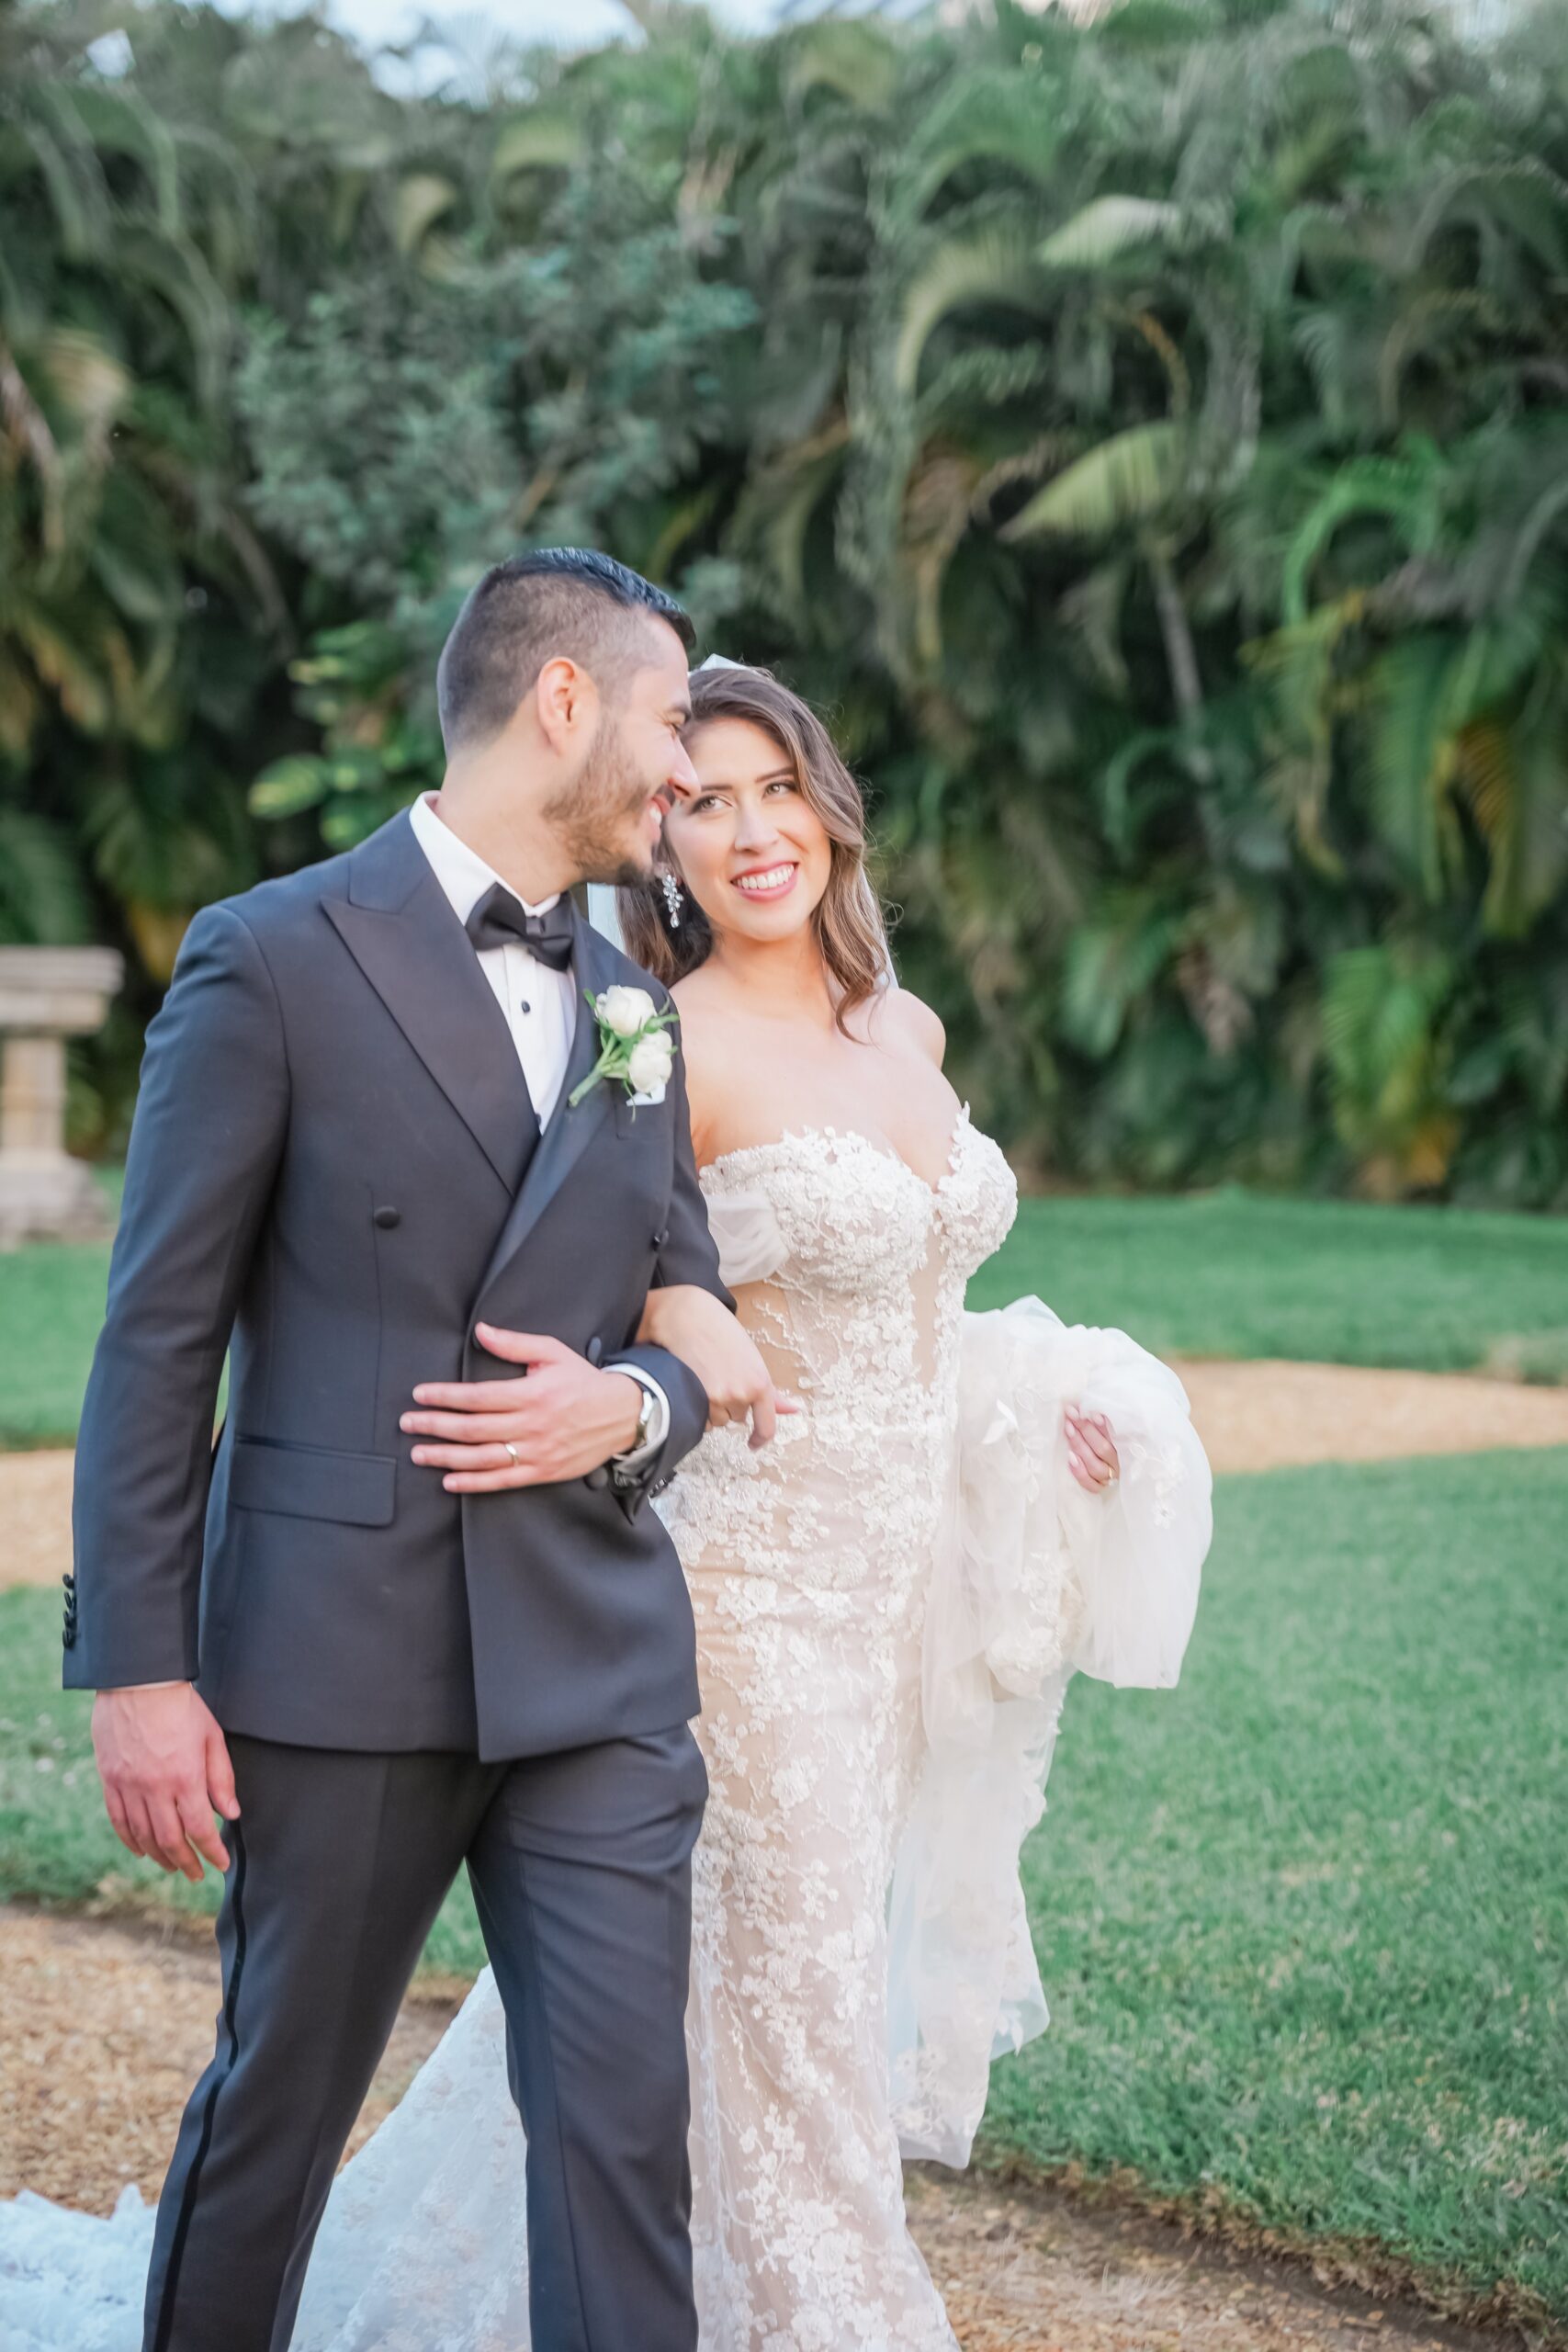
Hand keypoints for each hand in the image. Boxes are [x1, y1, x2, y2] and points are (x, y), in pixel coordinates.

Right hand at [92, 1683, 238, 1881]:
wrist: (138, 1682)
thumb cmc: (180, 1706)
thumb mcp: (212, 1737)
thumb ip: (221, 1778)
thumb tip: (230, 1813)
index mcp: (185, 1777)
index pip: (201, 1828)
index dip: (212, 1852)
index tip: (221, 1864)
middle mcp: (155, 1787)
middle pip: (170, 1840)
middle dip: (187, 1862)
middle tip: (197, 1874)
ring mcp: (129, 1785)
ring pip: (143, 1835)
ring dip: (159, 1856)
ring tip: (173, 1866)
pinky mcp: (110, 1779)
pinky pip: (119, 1819)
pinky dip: (130, 1840)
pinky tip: (142, 1850)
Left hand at [403, 1325, 644, 1492]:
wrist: (622, 1414)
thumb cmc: (583, 1381)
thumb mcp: (552, 1353)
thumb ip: (514, 1344)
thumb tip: (480, 1331)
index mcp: (531, 1394)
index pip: (478, 1397)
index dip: (445, 1396)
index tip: (419, 1394)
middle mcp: (531, 1425)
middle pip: (473, 1428)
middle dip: (435, 1426)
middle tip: (408, 1423)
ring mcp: (536, 1452)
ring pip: (482, 1458)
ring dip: (446, 1457)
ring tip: (419, 1453)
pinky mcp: (542, 1472)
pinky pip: (502, 1481)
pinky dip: (474, 1483)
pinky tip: (450, 1481)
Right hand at [637, 1283, 796, 1449]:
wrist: (686, 1316)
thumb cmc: (720, 1332)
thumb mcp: (752, 1359)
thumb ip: (771, 1392)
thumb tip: (793, 1410)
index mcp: (760, 1382)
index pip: (766, 1426)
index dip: (760, 1439)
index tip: (754, 1444)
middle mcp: (741, 1394)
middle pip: (737, 1418)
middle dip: (730, 1404)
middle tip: (719, 1375)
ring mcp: (717, 1398)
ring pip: (716, 1420)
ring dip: (711, 1407)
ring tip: (704, 1377)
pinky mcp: (694, 1398)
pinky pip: (698, 1418)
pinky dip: (695, 1407)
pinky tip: (692, 1383)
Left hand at [1065, 1405, 1119, 1491]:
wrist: (1106, 1467)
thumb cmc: (1104, 1438)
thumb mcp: (1107, 1428)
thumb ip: (1100, 1419)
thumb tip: (1085, 1405)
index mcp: (1125, 1446)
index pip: (1114, 1435)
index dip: (1102, 1424)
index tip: (1089, 1412)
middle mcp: (1119, 1462)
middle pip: (1103, 1448)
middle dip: (1085, 1429)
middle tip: (1071, 1415)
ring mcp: (1110, 1476)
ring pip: (1096, 1466)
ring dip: (1080, 1447)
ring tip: (1068, 1431)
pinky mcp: (1100, 1486)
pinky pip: (1091, 1484)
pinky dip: (1080, 1473)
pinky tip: (1070, 1458)